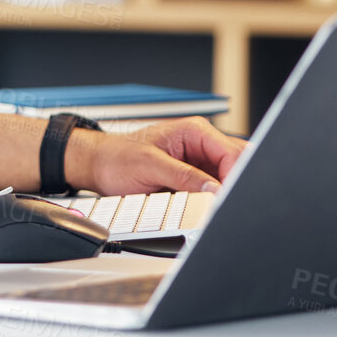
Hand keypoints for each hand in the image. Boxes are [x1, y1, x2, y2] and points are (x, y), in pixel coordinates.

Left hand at [70, 116, 246, 195]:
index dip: (237, 176)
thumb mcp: (150, 166)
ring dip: (224, 193)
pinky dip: (215, 198)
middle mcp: (201, 143)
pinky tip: (207, 205)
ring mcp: (200, 161)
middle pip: (237, 164)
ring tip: (213, 206)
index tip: (230, 197)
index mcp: (195, 131)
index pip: (233, 153)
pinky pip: (215, 189)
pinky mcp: (194, 177)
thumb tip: (214, 189)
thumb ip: (183, 176)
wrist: (99, 166)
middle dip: (235, 184)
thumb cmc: (118, 158)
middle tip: (225, 205)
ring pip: (229, 178)